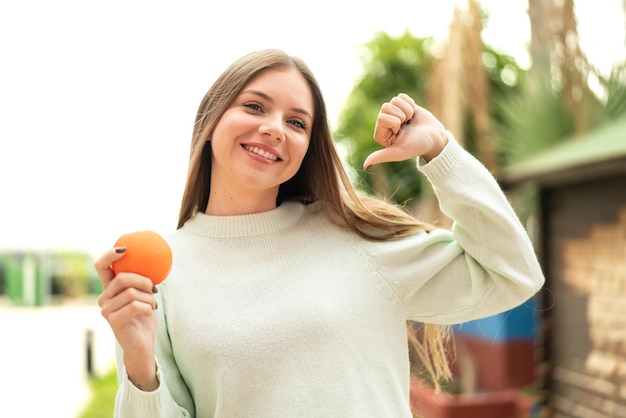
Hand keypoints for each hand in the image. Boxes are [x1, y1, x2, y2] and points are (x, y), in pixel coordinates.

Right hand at [95, 248, 158, 389]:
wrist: (143, 344)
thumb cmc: (144, 318)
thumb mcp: (146, 295)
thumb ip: (144, 280)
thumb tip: (156, 261)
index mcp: (110, 289)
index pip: (101, 267)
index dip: (109, 255)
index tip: (125, 249)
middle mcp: (104, 298)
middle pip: (122, 278)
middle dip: (142, 280)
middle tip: (153, 289)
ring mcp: (106, 310)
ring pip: (131, 293)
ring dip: (148, 298)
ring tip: (152, 305)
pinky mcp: (113, 320)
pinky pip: (135, 305)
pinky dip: (147, 307)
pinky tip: (149, 312)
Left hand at [363, 93, 448, 168]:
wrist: (435, 138)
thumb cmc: (417, 146)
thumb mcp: (399, 152)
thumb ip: (382, 156)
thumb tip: (365, 166)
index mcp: (380, 134)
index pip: (382, 117)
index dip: (395, 122)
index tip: (401, 131)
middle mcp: (384, 124)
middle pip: (386, 107)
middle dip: (401, 115)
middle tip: (406, 126)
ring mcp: (393, 113)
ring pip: (394, 101)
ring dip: (407, 110)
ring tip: (410, 121)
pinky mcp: (402, 105)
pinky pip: (401, 96)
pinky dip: (410, 104)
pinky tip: (413, 115)